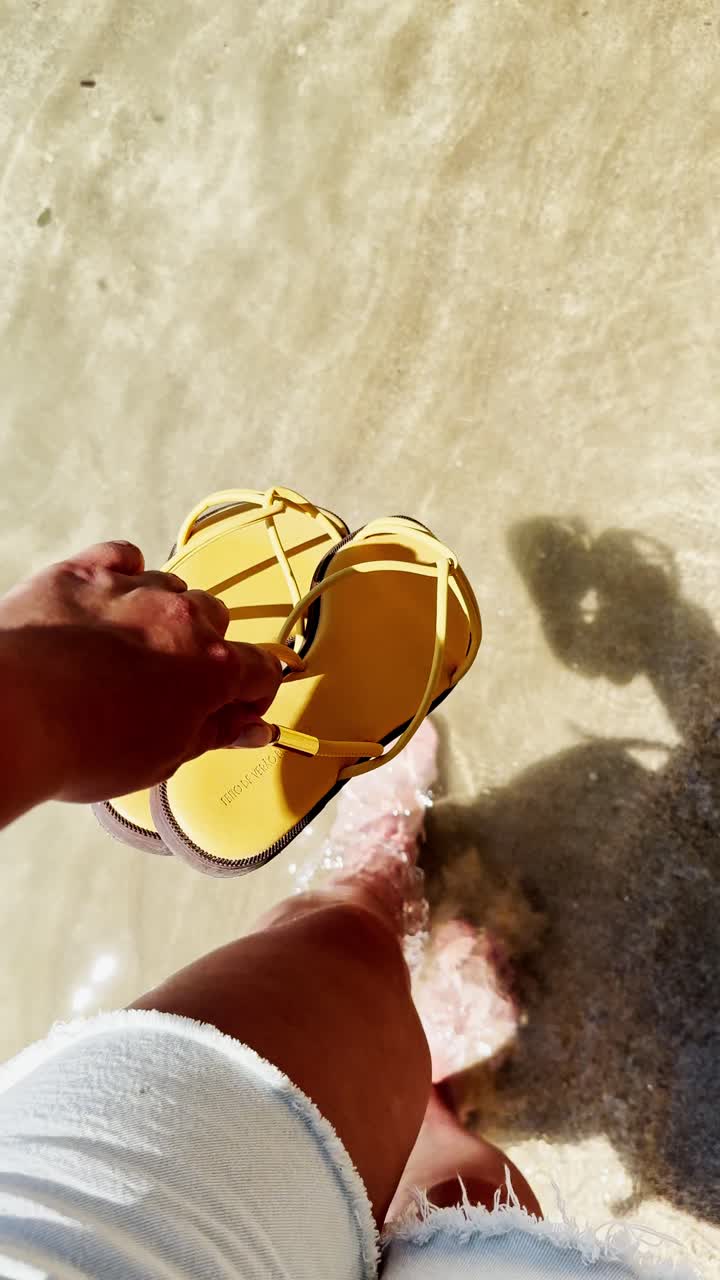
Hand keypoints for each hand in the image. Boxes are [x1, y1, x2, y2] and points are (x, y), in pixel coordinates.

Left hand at [0, 540, 281, 810]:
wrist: (9, 714)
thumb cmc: (78, 741)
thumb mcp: (163, 757)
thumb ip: (215, 733)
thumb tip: (249, 728)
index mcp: (211, 666)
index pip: (262, 668)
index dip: (253, 694)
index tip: (237, 708)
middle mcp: (179, 617)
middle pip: (216, 620)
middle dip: (205, 649)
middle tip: (175, 686)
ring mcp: (131, 589)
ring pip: (170, 587)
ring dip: (162, 613)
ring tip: (130, 651)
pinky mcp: (83, 572)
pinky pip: (122, 556)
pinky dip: (125, 572)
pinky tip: (113, 598)